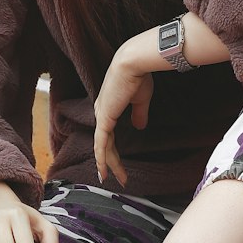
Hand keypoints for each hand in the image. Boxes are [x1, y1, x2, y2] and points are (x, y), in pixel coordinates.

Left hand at [93, 52, 153, 186]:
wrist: (133, 63)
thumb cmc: (139, 76)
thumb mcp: (141, 99)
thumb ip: (138, 114)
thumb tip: (139, 127)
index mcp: (109, 107)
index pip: (110, 134)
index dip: (114, 150)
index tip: (120, 163)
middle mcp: (102, 112)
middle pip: (105, 144)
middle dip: (112, 163)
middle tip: (120, 178)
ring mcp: (102, 116)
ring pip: (102, 147)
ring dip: (108, 164)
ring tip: (113, 179)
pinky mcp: (104, 118)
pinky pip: (101, 144)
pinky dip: (102, 158)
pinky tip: (104, 171)